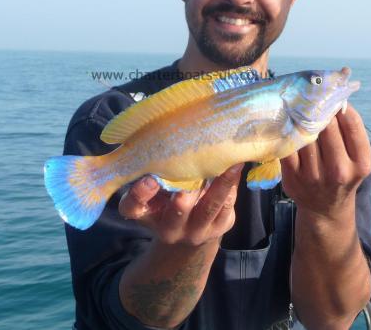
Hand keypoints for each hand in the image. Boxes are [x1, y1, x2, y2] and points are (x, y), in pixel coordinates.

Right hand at [118, 164, 242, 246]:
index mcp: (145, 214)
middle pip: (178, 210)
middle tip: (197, 166)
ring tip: (231, 163)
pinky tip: (236, 167)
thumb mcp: (154, 192)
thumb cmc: (166, 200)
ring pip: (209, 207)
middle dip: (189, 189)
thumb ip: (156, 172)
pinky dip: (231, 185)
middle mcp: (168, 229)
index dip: (140, 194)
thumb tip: (170, 136)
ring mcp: (195, 232)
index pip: (133, 207)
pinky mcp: (218, 229)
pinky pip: (226, 205)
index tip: (150, 179)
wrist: (188, 234)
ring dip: (221, 183)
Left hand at [280, 105, 370, 218]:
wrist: (325, 208)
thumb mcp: (356, 156)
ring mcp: (314, 176)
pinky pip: (288, 146)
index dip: (340, 104)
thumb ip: (350, 130)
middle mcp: (339, 171)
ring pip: (305, 134)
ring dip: (301, 118)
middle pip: (326, 126)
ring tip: (299, 107)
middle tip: (312, 96)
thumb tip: (334, 94)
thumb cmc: (342, 170)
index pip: (351, 123)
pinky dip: (287, 133)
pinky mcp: (293, 178)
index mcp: (362, 162)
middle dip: (319, 108)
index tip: (332, 95)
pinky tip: (289, 124)